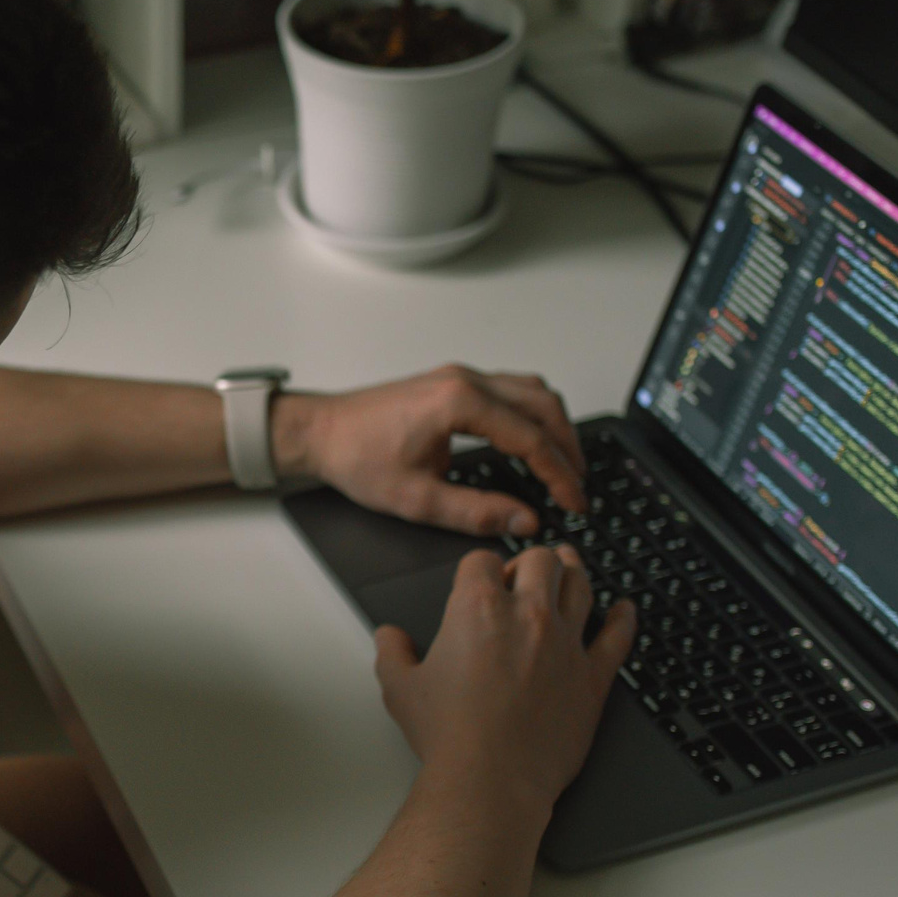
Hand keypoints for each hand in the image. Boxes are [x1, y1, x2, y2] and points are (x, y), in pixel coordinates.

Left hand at [281, 364, 586, 537]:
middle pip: (543, 406)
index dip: (560, 475)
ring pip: (532, 391)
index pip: (532, 438)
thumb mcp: (416, 499)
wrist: (319, 431)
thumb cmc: (355, 457)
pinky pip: (512, 389)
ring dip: (555, 426)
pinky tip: (534, 441)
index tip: (575, 502)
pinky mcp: (453, 382)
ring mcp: (460, 376)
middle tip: (578, 487)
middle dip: (568, 448)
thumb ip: (476, 512)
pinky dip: (534, 414)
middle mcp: (465, 380)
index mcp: (459, 403)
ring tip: (564, 466)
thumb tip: (526, 521)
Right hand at [374, 545, 635, 816]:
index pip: (482, 560)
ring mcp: (566, 643)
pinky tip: (624, 611)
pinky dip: (624, 619)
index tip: (479, 581)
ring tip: (569, 572)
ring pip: (581, 585)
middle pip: (540, 561)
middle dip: (530, 564)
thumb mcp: (401, 688)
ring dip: (573, 574)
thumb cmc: (448, 735)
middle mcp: (527, 615)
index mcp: (476, 608)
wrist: (490, 779)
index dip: (479, 568)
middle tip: (523, 579)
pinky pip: (619, 636)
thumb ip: (392, 653)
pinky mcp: (593, 676)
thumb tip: (389, 637)